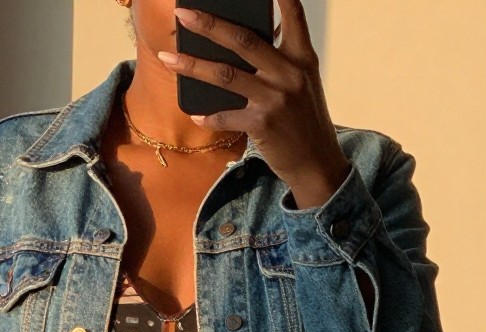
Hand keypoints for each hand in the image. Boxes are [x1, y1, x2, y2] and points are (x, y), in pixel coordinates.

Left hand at [162, 1, 350, 207]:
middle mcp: (289, 72)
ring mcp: (275, 98)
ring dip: (192, 66)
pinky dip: (209, 116)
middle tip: (182, 13)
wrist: (317, 163)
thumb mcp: (302, 84)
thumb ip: (280, 62)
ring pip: (225, 75)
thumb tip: (242, 45)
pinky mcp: (262, 124)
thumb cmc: (304, 121)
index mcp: (302, 57)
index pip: (293, 13)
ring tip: (168, 58)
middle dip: (208, 24)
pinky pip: (225, 116)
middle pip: (242, 40)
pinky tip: (197, 115)